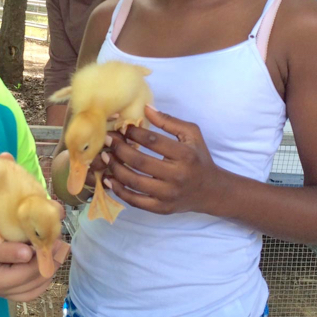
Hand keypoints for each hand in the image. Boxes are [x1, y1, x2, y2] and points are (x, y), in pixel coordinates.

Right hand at [0, 218, 66, 301]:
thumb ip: (3, 250)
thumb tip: (28, 254)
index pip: (26, 275)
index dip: (43, 260)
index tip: (54, 242)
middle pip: (33, 286)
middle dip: (49, 266)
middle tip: (61, 245)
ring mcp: (0, 288)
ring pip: (32, 290)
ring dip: (46, 272)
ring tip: (56, 252)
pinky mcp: (1, 281)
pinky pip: (26, 287)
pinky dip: (37, 276)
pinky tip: (42, 260)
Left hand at [103, 106, 228, 215]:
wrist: (210, 190)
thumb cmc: (198, 158)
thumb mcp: (191, 134)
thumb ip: (169, 121)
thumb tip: (145, 107)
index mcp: (185, 155)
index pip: (153, 141)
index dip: (134, 132)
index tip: (122, 127)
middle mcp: (177, 176)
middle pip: (139, 162)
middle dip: (118, 149)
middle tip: (107, 140)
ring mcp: (168, 195)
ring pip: (133, 182)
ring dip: (114, 168)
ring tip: (105, 157)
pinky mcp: (161, 208)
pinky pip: (135, 201)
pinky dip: (119, 190)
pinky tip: (109, 179)